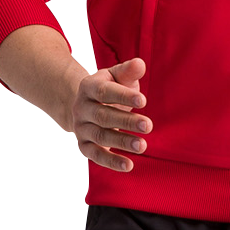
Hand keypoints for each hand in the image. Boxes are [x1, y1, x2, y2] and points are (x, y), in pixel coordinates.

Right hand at [65, 56, 152, 171]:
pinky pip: (96, 155)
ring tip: (142, 146)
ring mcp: (81, 128)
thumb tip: (140, 64)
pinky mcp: (84, 146)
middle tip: (148, 126)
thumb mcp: (116, 77)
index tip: (143, 101)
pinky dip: (112, 161)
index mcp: (88, 87)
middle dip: (127, 121)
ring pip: (101, 136)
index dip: (123, 96)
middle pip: (104, 116)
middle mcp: (81, 108)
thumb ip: (128, 71)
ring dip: (122, 141)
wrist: (83, 106)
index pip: (105, 92)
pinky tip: (128, 165)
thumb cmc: (108, 89)